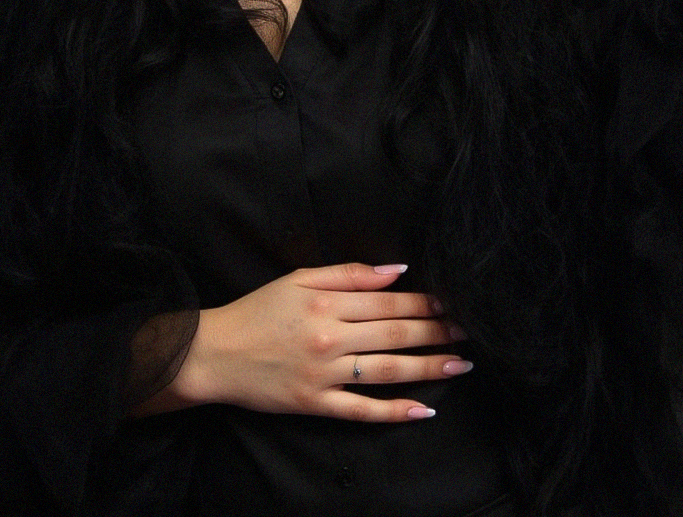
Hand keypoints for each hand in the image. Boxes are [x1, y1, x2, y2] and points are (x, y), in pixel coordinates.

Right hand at [169, 263, 469, 421]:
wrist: (215, 353)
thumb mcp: (299, 278)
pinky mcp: (316, 404)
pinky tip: (423, 410)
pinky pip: (362, 410)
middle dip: (437, 333)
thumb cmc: (258, 310)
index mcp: (328, 302)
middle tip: (468, 333)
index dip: (424, 303)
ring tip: (460, 365)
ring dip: (429, 367)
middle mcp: (331, 338)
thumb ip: (349, 273)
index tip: (451, 303)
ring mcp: (325, 374)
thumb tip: (396, 270)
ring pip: (388, 370)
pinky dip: (394, 412)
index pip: (389, 301)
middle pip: (396, 334)